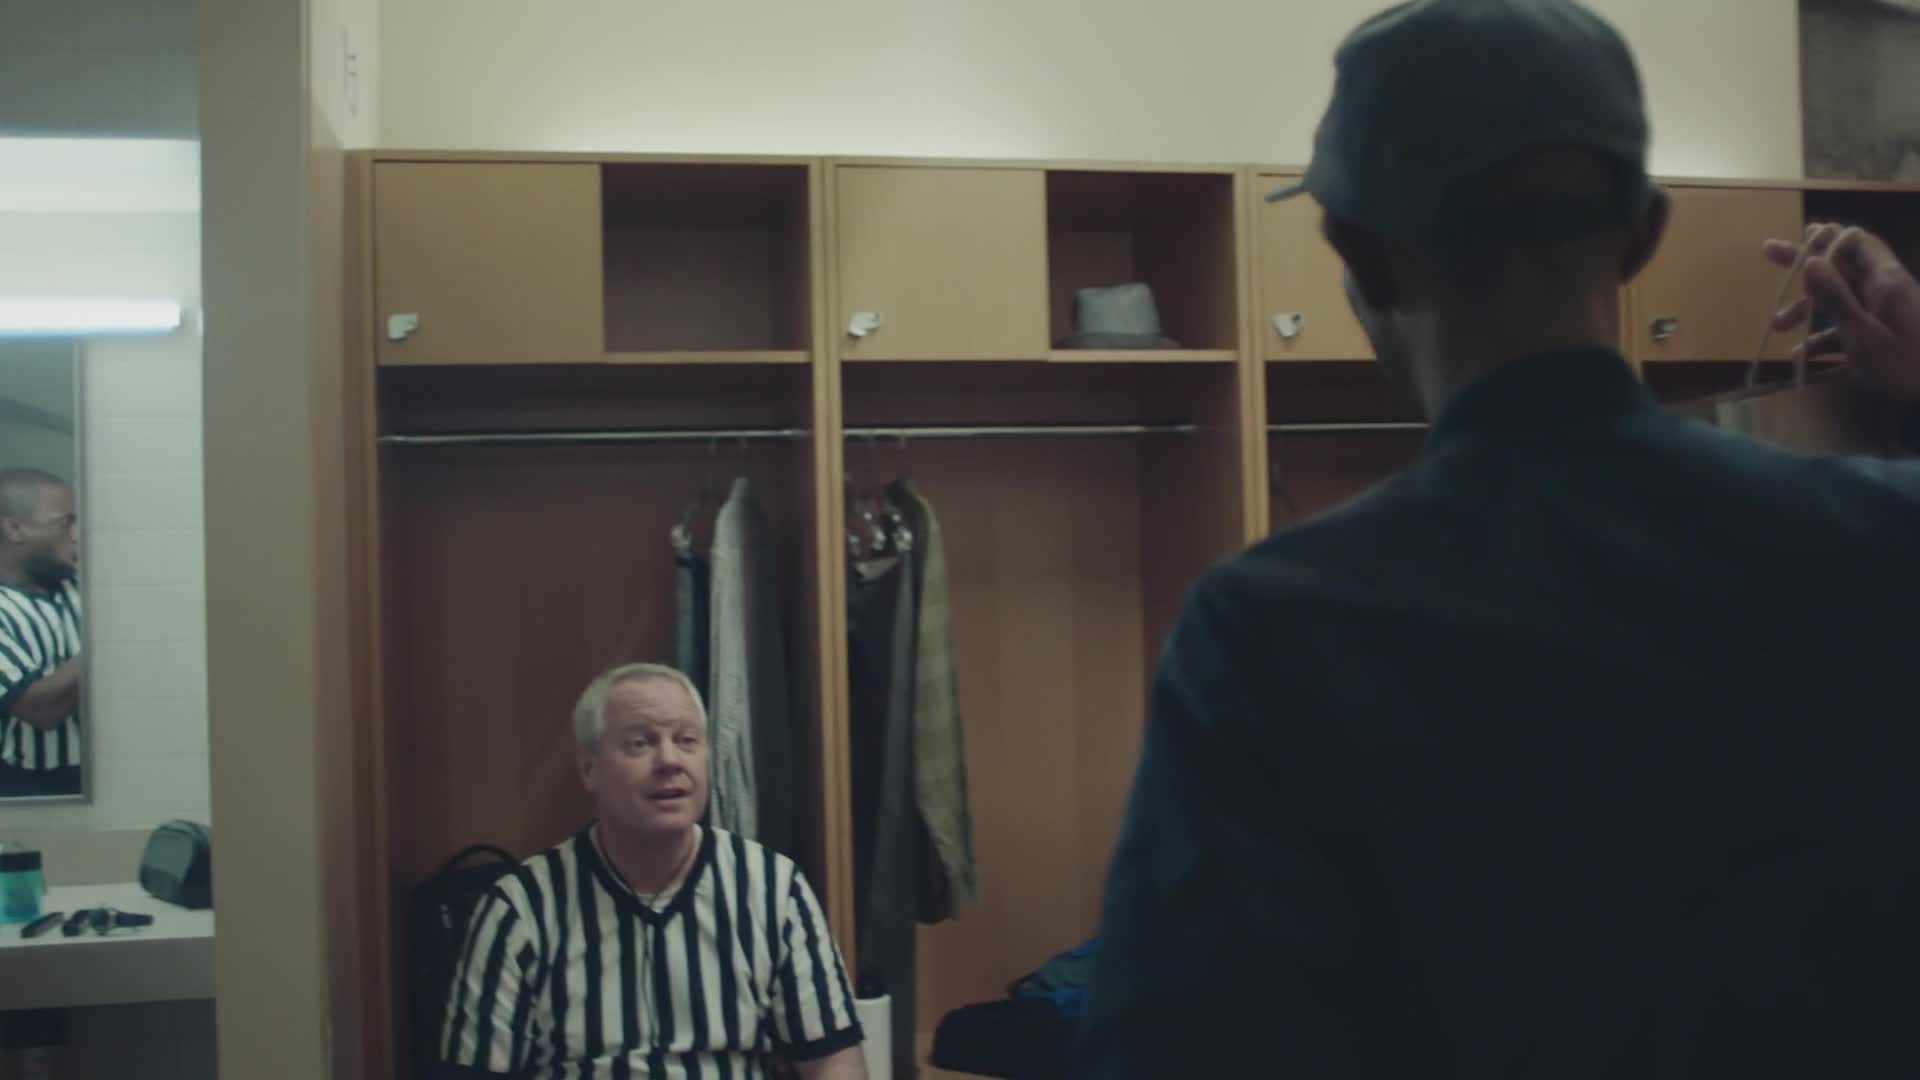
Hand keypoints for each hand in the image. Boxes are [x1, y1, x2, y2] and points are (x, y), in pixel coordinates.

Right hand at [1766, 223, 1919, 401]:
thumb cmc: (1903, 365)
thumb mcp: (1863, 335)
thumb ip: (1835, 298)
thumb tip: (1809, 262)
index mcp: (1885, 281)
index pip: (1856, 243)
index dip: (1828, 237)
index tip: (1797, 236)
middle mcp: (1884, 289)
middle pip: (1842, 266)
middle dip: (1805, 264)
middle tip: (1769, 252)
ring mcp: (1883, 312)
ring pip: (1840, 297)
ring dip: (1808, 308)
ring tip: (1777, 325)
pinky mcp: (1881, 333)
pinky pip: (1847, 325)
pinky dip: (1823, 336)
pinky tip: (1802, 356)